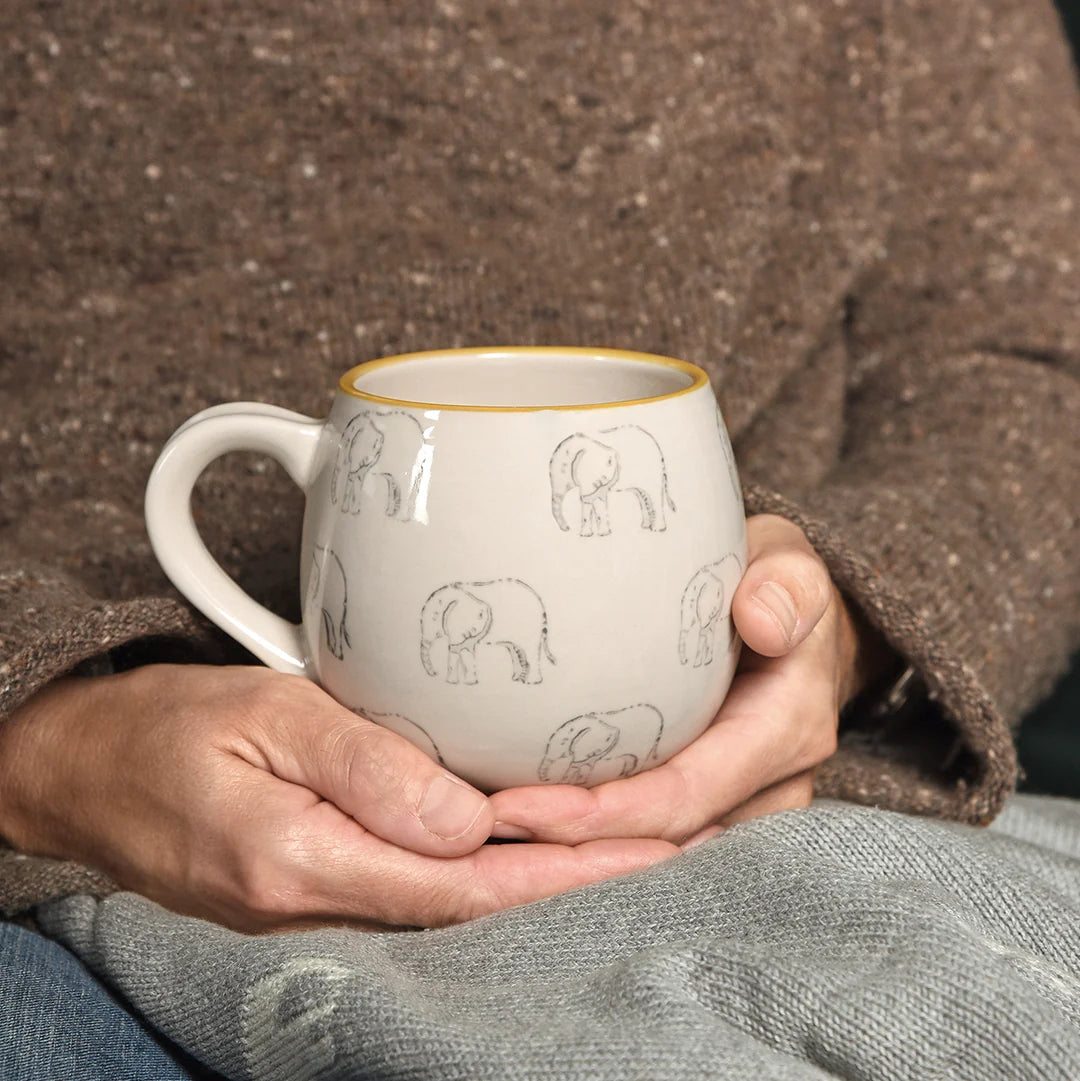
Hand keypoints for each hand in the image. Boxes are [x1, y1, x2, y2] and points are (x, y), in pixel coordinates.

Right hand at [0, 665, 675, 929]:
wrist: (92, 775)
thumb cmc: (171, 732)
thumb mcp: (262, 716)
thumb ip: (362, 767)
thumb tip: (467, 824)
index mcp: (307, 860)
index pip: (469, 887)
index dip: (567, 873)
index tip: (651, 848)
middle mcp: (322, 905)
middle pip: (478, 911)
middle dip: (582, 885)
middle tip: (678, 849)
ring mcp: (320, 909)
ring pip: (457, 908)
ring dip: (546, 882)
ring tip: (635, 848)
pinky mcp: (320, 891)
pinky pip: (421, 894)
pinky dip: (492, 877)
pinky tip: (533, 851)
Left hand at [489, 514, 877, 844]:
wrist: (793, 620)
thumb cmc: (775, 584)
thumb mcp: (786, 564)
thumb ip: (787, 584)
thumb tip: (764, 620)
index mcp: (786, 732)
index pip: (684, 796)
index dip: (600, 816)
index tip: (513, 809)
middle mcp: (773, 787)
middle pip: (662, 844)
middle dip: (572, 848)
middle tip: (480, 827)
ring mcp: (748, 806)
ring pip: (657, 857)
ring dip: (577, 856)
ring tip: (490, 834)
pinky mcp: (719, 808)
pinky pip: (655, 838)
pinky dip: (595, 841)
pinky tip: (529, 826)